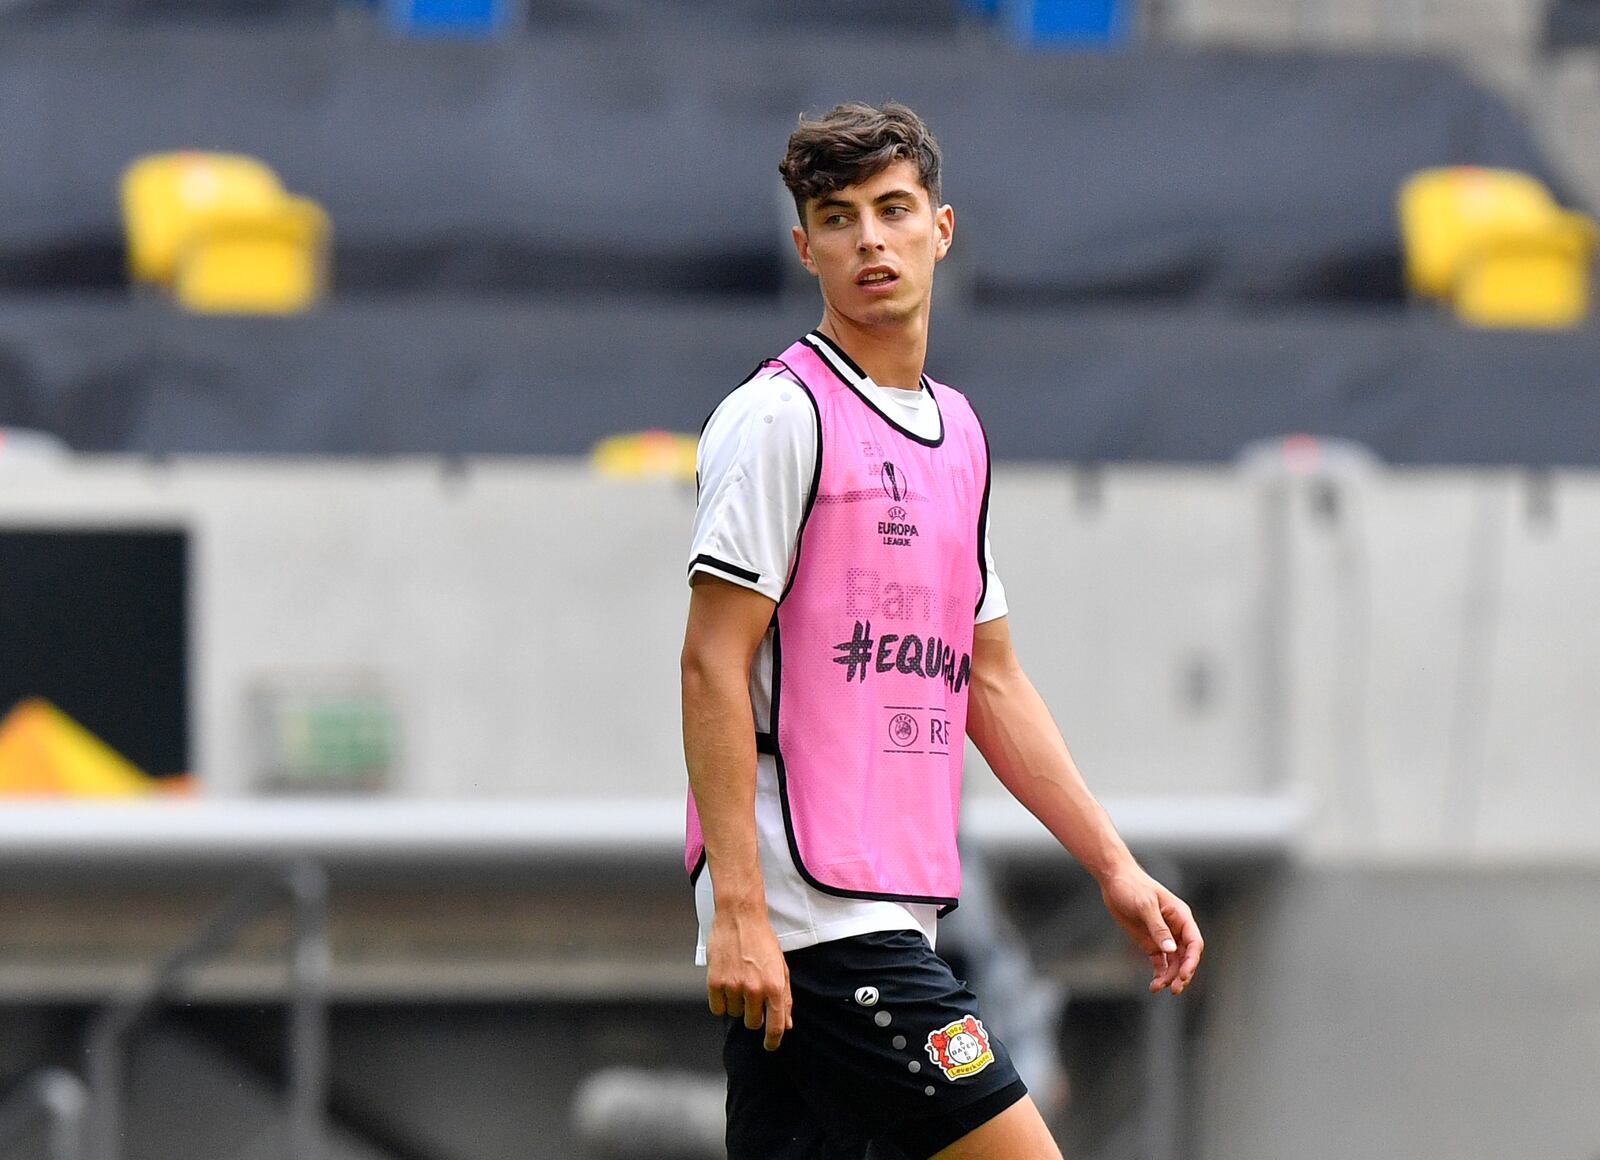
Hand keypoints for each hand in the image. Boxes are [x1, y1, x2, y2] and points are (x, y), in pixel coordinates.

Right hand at [705, 908, 792, 1049]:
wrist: (739, 917)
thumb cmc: (762, 940)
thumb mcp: (781, 967)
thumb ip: (785, 998)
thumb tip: (787, 1024)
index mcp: (774, 986)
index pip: (774, 1026)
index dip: (773, 1041)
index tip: (770, 1046)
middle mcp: (754, 989)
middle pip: (752, 1023)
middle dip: (753, 1015)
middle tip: (752, 996)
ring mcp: (733, 986)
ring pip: (734, 1014)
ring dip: (737, 1003)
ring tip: (739, 980)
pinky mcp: (715, 982)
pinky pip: (717, 1007)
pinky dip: (721, 1001)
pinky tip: (726, 984)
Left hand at [1098, 866, 1204, 994]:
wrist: (1114, 880)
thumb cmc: (1132, 886)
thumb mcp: (1145, 905)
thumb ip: (1158, 928)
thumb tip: (1171, 950)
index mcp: (1181, 916)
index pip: (1194, 942)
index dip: (1192, 960)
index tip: (1184, 974)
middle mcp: (1176, 929)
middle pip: (1186, 957)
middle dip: (1182, 973)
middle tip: (1174, 988)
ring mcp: (1163, 937)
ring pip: (1174, 962)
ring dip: (1170, 976)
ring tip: (1159, 987)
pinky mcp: (1150, 942)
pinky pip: (1160, 962)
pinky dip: (1159, 974)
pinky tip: (1154, 985)